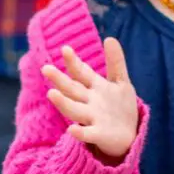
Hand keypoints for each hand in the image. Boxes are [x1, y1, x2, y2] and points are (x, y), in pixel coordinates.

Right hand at [42, 39, 137, 158]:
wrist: (128, 135)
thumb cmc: (120, 107)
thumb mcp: (120, 82)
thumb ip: (115, 62)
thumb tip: (109, 38)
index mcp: (94, 87)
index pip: (81, 73)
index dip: (73, 62)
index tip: (66, 49)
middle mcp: (89, 102)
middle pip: (72, 89)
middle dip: (59, 80)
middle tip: (45, 68)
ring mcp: (92, 118)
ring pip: (74, 110)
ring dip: (63, 102)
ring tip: (51, 93)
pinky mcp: (99, 135)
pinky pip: (87, 134)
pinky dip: (80, 132)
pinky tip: (71, 130)